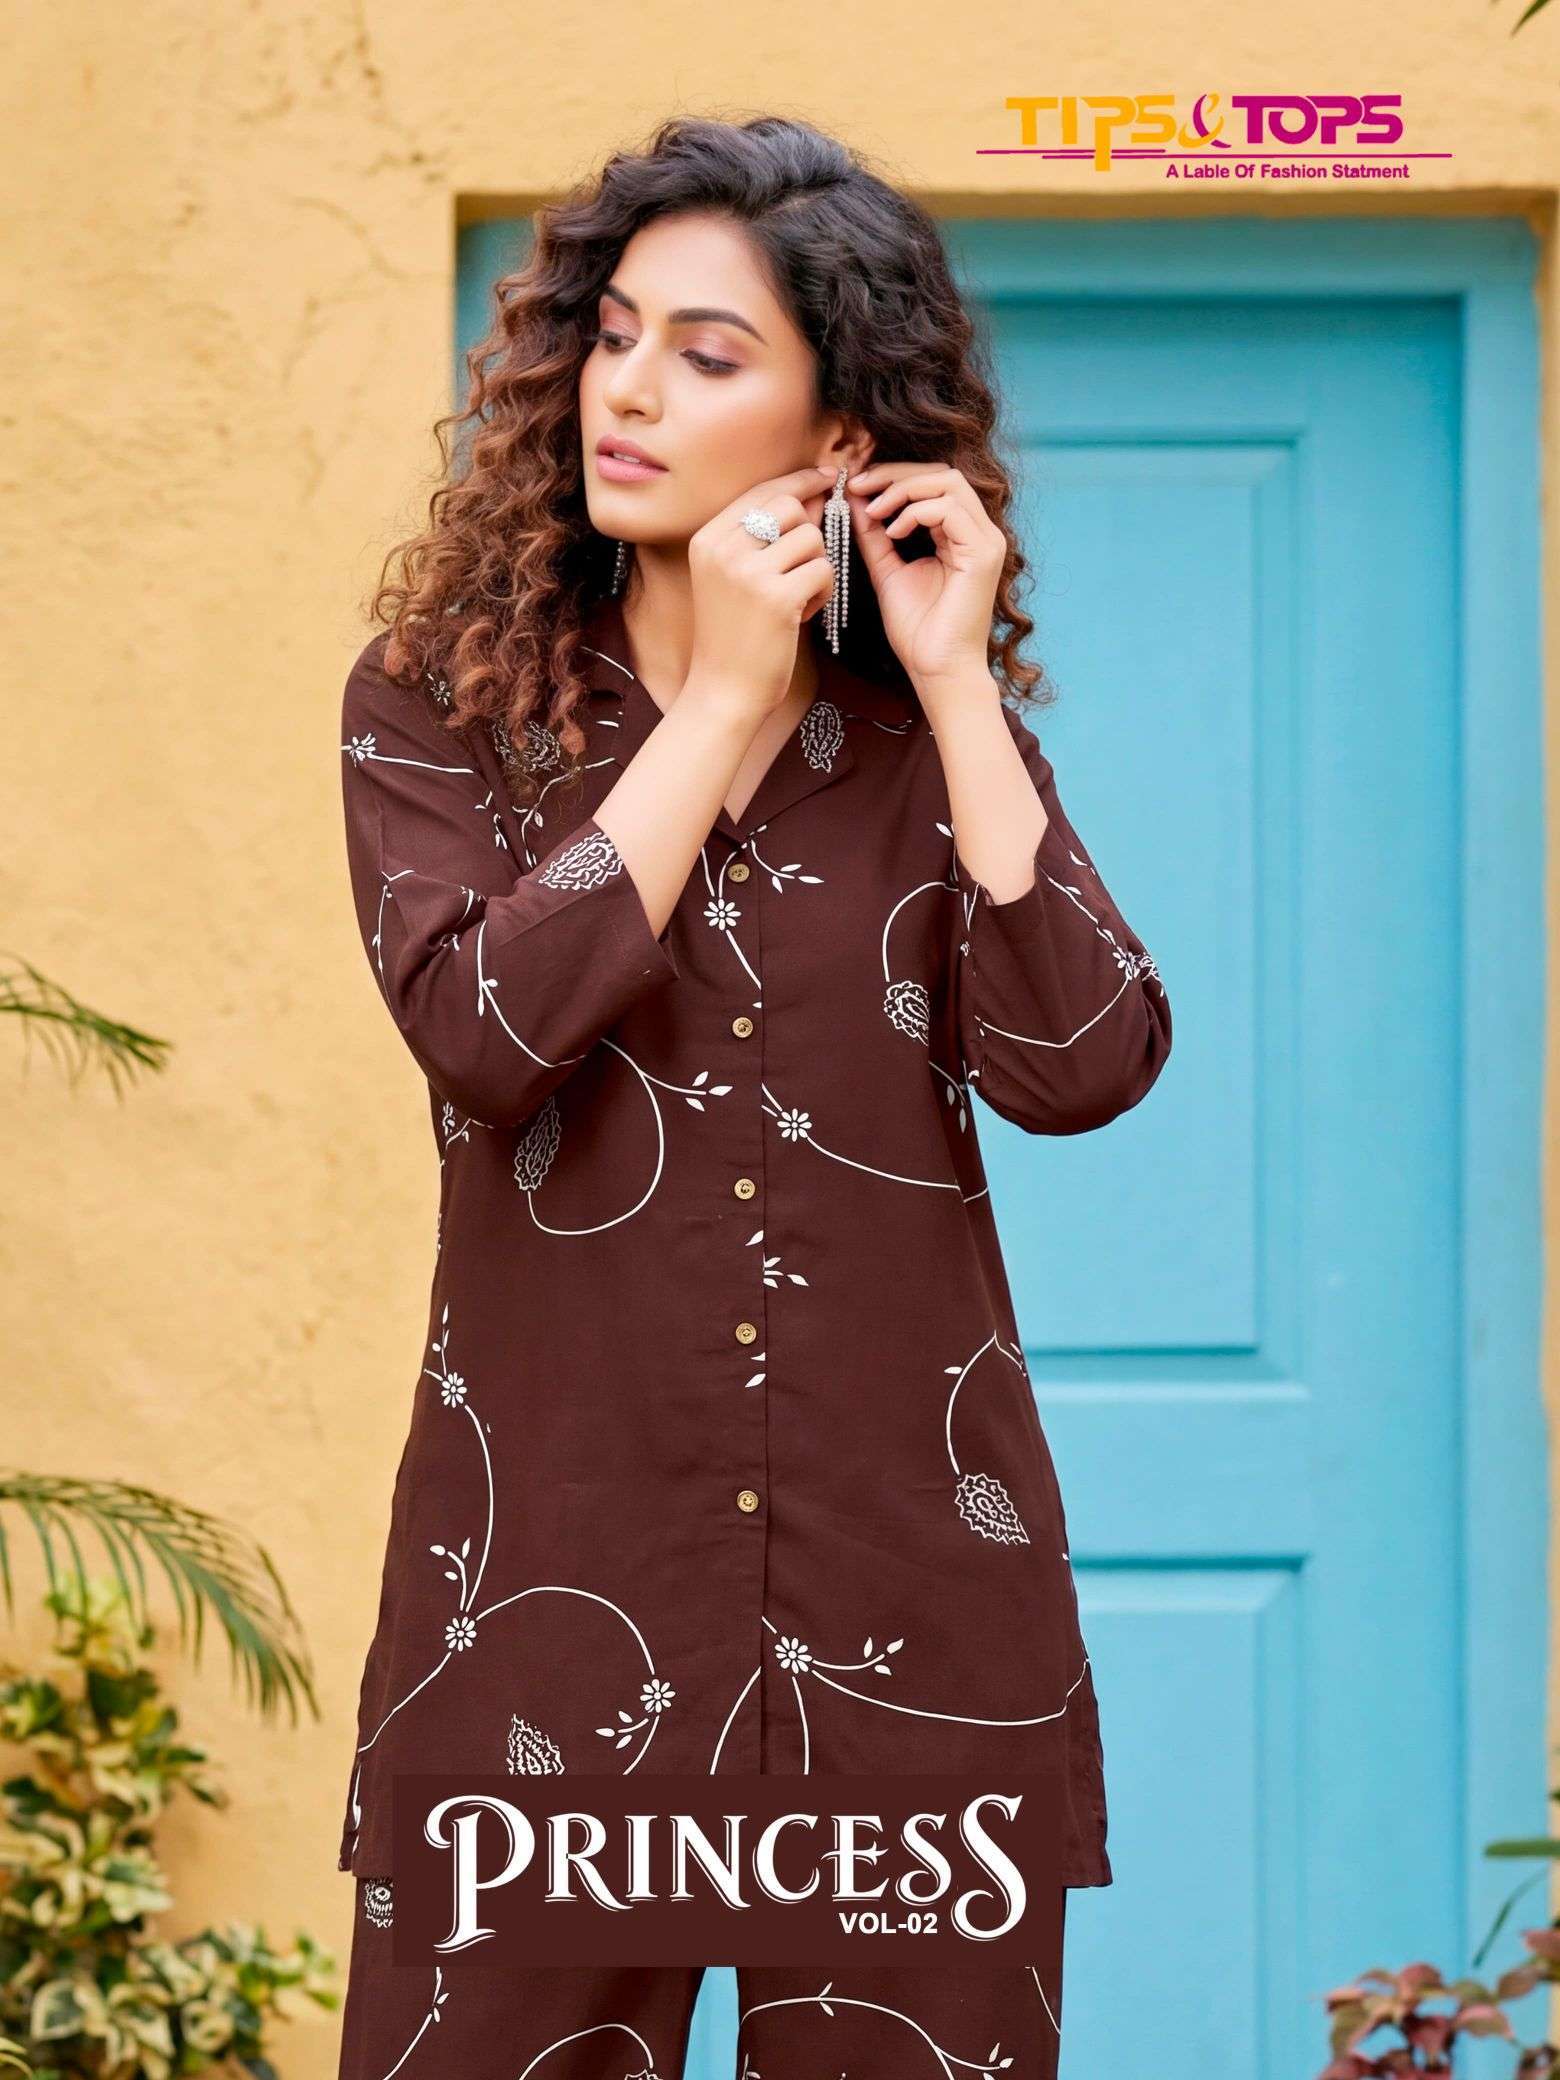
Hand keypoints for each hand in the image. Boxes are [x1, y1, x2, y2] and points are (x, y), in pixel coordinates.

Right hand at [687, 465, 836, 713]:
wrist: (723, 692)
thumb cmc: (735, 635)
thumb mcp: (735, 577)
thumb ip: (766, 536)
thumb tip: (813, 493)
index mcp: (707, 539)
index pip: (762, 491)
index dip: (798, 481)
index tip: (825, 477)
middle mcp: (722, 548)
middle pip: (789, 507)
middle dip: (808, 534)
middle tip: (802, 569)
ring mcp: (748, 572)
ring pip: (811, 539)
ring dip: (817, 568)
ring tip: (797, 599)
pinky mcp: (777, 597)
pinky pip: (823, 571)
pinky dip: (823, 594)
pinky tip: (803, 616)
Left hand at [845, 462, 1005, 693]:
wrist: (936, 669)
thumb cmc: (917, 631)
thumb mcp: (887, 570)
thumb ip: (874, 534)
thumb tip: (854, 497)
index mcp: (961, 534)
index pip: (933, 482)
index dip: (893, 475)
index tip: (854, 484)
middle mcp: (980, 532)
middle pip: (942, 473)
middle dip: (895, 473)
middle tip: (857, 485)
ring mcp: (987, 540)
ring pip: (948, 482)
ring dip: (903, 489)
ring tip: (873, 512)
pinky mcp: (985, 553)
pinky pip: (949, 509)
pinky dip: (915, 512)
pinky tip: (893, 533)